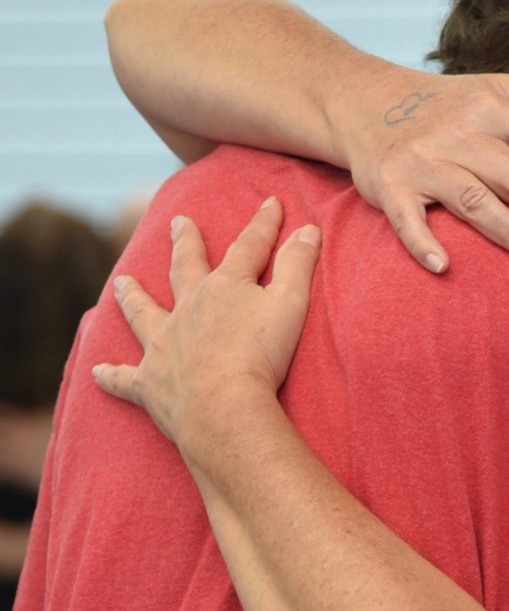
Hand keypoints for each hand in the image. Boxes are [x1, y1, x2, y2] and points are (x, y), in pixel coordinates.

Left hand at [92, 198, 319, 445]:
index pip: (248, 245)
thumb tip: (308, 229)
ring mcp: (163, 343)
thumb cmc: (261, 355)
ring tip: (121, 282)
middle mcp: (188, 308)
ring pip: (142, 313)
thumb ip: (298, 264)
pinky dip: (111, 374)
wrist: (223, 407)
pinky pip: (124, 377)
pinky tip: (97, 371)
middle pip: (185, 268)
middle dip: (185, 243)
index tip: (271, 203)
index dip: (263, 223)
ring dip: (131, 297)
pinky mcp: (150, 381)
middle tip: (178, 223)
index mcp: (225, 286)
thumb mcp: (291, 303)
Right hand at [335, 71, 508, 271]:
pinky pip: (407, 218)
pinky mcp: (390, 187)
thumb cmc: (445, 102)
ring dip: (507, 229)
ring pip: (473, 198)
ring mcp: (425, 161)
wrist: (363, 100)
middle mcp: (462, 134)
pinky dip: (423, 241)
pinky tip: (444, 266)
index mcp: (494, 109)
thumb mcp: (497, 90)